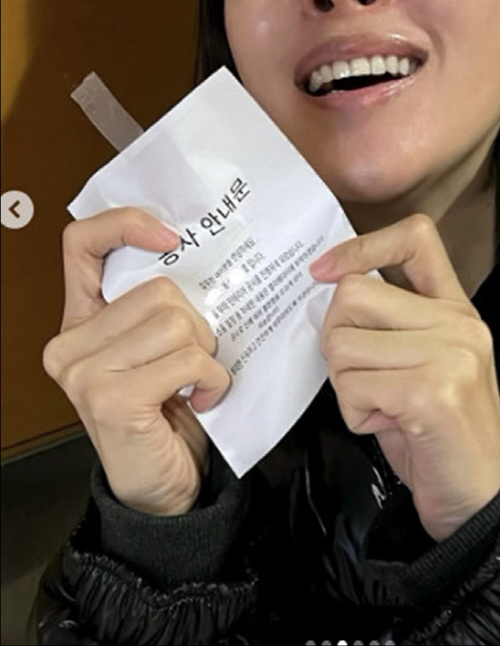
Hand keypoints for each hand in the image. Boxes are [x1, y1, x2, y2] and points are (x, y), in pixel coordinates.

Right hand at [43, 208, 230, 515]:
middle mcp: (72, 344)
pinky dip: (211, 378)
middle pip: (159, 288)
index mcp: (83, 321)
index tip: (169, 235)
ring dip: (206, 353)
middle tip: (194, 358)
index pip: (83, 244)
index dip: (126, 224)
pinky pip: (188, 359)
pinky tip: (200, 399)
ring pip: (178, 321)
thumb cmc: (167, 417)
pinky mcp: (110, 398)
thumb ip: (159, 307)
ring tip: (196, 380)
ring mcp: (85, 372)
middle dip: (197, 322)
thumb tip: (199, 254)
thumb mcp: (158, 351)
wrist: (165, 490)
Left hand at [310, 213, 499, 541]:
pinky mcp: (432, 392)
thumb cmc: (436, 432)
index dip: (360, 246)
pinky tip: (389, 425)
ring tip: (381, 406)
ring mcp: (450, 354)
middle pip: (352, 294)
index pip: (414, 237)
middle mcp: (458, 322)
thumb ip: (388, 322)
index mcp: (455, 307)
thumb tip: (328, 289)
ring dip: (346, 385)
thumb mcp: (420, 362)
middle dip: (336, 340)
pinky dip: (356, 413)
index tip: (323, 271)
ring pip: (343, 343)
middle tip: (362, 377)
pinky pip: (353, 386)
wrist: (480, 498)